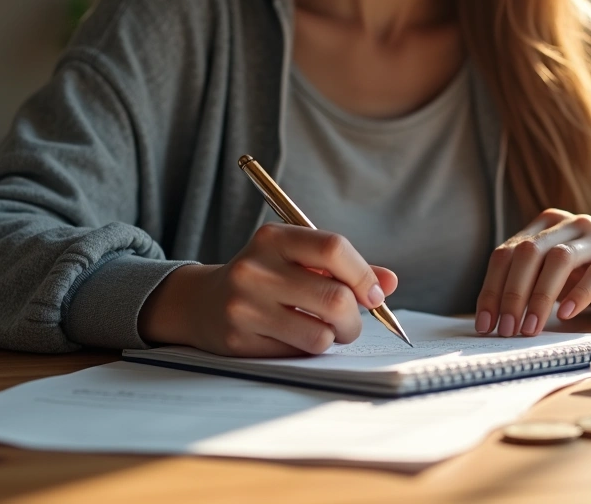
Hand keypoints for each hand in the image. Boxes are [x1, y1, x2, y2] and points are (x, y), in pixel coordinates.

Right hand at [139, 223, 397, 356]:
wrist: (201, 303)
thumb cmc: (267, 278)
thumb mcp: (299, 260)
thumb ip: (346, 268)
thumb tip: (389, 283)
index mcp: (274, 238)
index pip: (333, 248)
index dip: (364, 275)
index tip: (374, 294)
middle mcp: (256, 268)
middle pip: (334, 298)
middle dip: (354, 317)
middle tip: (350, 321)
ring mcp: (244, 305)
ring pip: (320, 334)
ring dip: (333, 338)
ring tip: (324, 331)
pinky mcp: (239, 340)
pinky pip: (297, 353)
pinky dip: (308, 349)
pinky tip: (293, 337)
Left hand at [475, 209, 590, 336]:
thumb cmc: (586, 280)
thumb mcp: (551, 277)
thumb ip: (524, 284)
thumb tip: (490, 319)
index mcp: (547, 223)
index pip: (507, 252)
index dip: (492, 288)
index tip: (484, 324)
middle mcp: (571, 224)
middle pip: (530, 253)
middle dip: (512, 294)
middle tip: (506, 329)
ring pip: (560, 260)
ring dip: (540, 297)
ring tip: (530, 328)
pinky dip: (578, 295)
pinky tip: (566, 315)